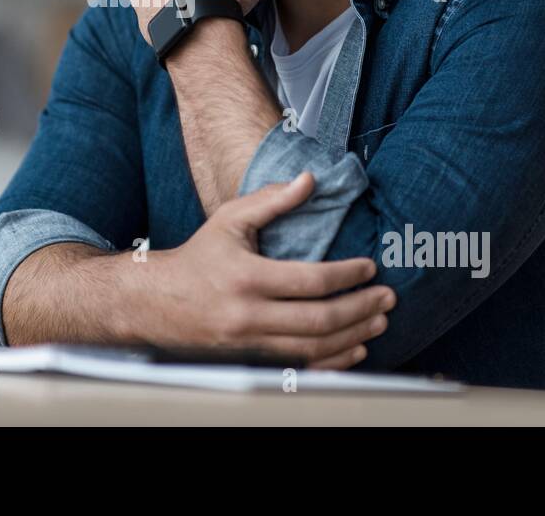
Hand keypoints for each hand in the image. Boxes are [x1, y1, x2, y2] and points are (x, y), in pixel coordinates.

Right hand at [134, 171, 394, 368]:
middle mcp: (249, 315)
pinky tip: (354, 349)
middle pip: (319, 320)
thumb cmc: (198, 257)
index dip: (347, 276)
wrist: (156, 302)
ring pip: (314, 348)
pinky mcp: (252, 359)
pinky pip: (300, 366)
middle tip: (387, 298)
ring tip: (379, 321)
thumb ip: (272, 199)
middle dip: (360, 309)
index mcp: (247, 277)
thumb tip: (310, 179)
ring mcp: (250, 343)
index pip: (311, 281)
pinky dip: (332, 361)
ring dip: (353, 336)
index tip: (370, 268)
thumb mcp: (229, 219)